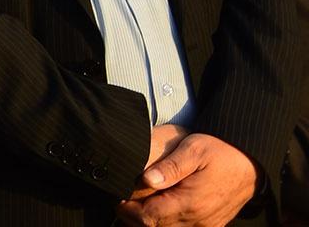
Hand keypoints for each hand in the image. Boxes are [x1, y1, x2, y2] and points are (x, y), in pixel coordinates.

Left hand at [118, 133, 255, 225]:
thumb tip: (146, 179)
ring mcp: (205, 225)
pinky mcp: (210, 226)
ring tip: (137, 203)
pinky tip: (158, 207)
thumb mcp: (194, 149)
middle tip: (123, 200)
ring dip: (149, 221)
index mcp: (190, 202)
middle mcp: (198, 220)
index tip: (118, 197)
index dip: (128, 210)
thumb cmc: (219, 152)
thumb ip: (170, 166)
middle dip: (134, 217)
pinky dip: (166, 223)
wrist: (250, 164)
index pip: (149, 218)